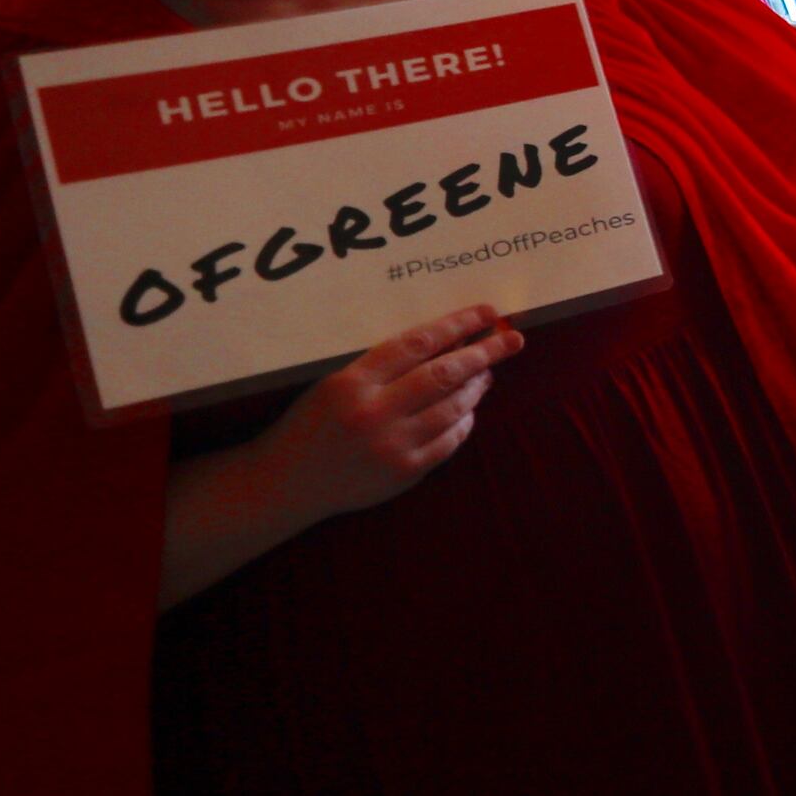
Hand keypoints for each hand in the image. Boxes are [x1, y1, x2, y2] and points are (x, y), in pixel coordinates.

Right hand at [256, 307, 524, 524]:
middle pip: (444, 373)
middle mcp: (375, 412)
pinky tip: (469, 410)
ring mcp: (392, 445)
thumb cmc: (308, 424)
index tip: (486, 312)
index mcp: (353, 381)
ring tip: (488, 372)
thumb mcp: (332, 382)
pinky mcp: (404, 473)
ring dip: (477, 386)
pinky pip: (449, 441)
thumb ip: (381, 365)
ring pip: (453, 407)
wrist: (282, 483)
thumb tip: (444, 341)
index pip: (418, 343)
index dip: (457, 324)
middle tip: (512, 338)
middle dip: (485, 353)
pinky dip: (464, 421)